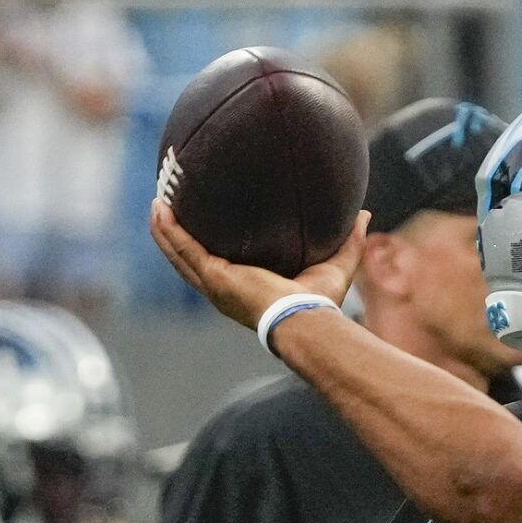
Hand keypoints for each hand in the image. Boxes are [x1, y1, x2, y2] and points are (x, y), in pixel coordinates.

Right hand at [150, 200, 369, 329]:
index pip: (219, 267)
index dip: (207, 248)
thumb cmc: (322, 303)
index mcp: (244, 289)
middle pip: (189, 260)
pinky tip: (159, 208)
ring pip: (179, 254)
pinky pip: (184, 248)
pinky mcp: (214, 276)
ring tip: (157, 203)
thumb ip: (350, 239)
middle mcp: (224, 289)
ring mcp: (215, 284)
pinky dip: (169, 230)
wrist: (307, 319)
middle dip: (176, 236)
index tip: (201, 226)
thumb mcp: (337, 263)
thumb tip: (364, 213)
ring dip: (164, 229)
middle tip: (168, 208)